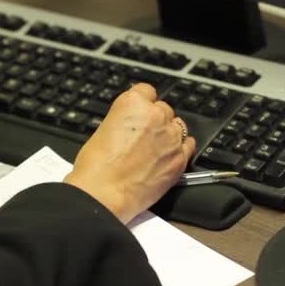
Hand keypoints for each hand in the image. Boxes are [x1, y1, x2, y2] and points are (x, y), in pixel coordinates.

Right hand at [63, 84, 196, 223]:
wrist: (103, 194)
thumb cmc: (96, 167)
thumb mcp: (102, 131)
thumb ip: (123, 121)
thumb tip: (131, 126)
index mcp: (132, 103)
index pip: (146, 91)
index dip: (141, 104)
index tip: (139, 113)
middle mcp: (155, 115)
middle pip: (163, 109)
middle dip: (155, 120)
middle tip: (142, 137)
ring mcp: (171, 137)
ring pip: (177, 126)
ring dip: (168, 134)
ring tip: (152, 150)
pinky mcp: (180, 158)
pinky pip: (188, 145)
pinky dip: (180, 149)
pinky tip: (166, 157)